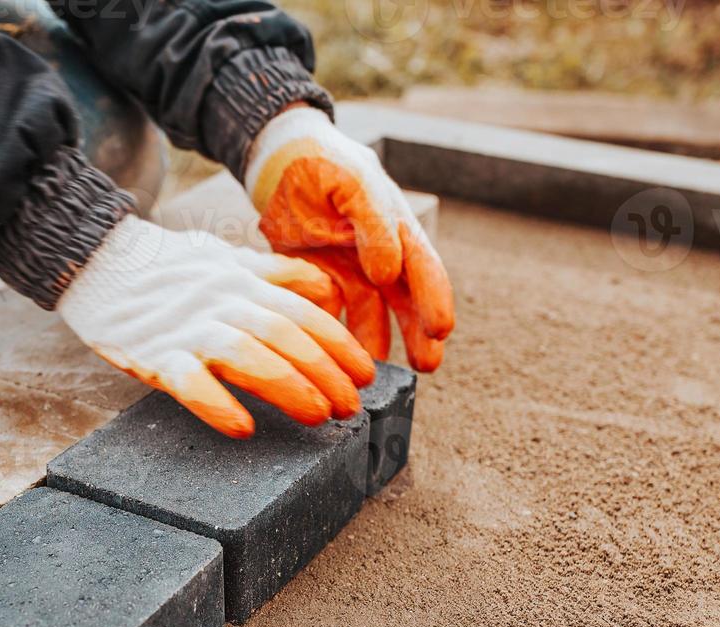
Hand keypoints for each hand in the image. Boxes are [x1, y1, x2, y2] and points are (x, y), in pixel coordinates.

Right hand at [58, 215, 375, 437]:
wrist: (95, 260)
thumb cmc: (166, 267)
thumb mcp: (227, 257)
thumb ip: (278, 274)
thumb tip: (330, 293)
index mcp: (243, 280)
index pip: (304, 310)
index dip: (339, 344)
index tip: (366, 374)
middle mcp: (221, 302)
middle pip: (284, 335)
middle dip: (325, 372)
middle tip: (351, 406)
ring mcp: (187, 329)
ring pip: (247, 355)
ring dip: (288, 387)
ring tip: (319, 415)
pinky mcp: (153, 354)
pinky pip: (189, 382)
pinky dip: (217, 405)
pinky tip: (243, 428)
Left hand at [244, 106, 454, 371]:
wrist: (278, 161)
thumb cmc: (324, 163)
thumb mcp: (353, 183)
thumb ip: (374, 225)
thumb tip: (390, 273)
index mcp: (397, 229)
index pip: (424, 269)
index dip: (435, 301)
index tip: (440, 331)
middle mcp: (380, 255)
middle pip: (406, 301)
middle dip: (418, 335)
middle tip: (426, 366)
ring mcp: (351, 271)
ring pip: (370, 314)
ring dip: (376, 342)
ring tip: (373, 372)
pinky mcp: (320, 280)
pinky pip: (332, 313)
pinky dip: (335, 334)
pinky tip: (334, 357)